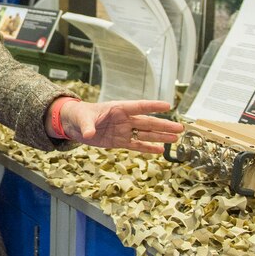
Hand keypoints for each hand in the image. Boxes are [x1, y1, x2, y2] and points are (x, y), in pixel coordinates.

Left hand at [62, 99, 182, 153]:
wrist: (73, 124)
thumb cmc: (79, 115)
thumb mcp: (82, 119)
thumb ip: (87, 126)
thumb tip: (89, 133)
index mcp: (118, 108)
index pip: (139, 106)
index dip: (153, 106)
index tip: (169, 105)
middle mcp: (124, 119)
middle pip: (147, 122)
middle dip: (164, 125)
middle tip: (180, 128)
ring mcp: (123, 130)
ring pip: (145, 133)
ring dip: (160, 136)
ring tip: (176, 139)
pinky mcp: (119, 141)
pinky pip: (136, 144)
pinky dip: (147, 147)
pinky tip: (160, 150)